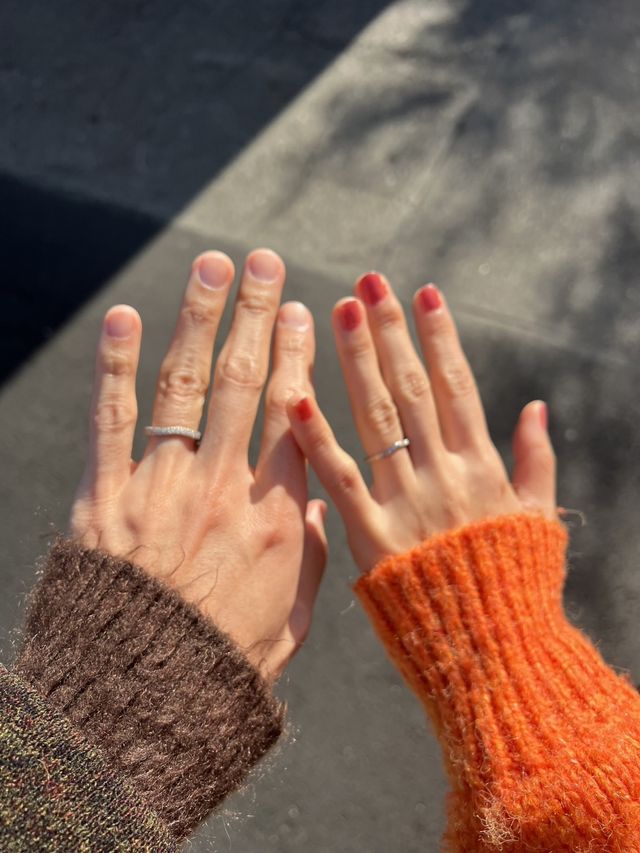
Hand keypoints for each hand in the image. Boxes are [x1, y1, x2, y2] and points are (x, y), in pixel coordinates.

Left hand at [69, 248, 326, 678]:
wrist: (145, 695)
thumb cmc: (226, 659)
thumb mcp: (293, 614)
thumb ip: (309, 549)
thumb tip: (315, 500)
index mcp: (274, 513)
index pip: (293, 413)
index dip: (299, 357)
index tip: (305, 314)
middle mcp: (222, 486)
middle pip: (246, 381)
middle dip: (258, 314)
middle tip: (266, 263)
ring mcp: (162, 484)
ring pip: (187, 383)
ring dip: (200, 318)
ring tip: (213, 265)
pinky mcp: (105, 494)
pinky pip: (112, 418)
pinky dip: (115, 363)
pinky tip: (124, 314)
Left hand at [286, 272, 556, 572]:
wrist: (491, 657)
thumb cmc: (515, 587)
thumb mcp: (539, 520)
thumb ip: (537, 461)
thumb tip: (538, 407)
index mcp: (482, 468)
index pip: (456, 386)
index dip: (439, 337)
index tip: (421, 292)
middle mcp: (443, 475)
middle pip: (412, 389)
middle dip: (389, 332)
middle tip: (367, 283)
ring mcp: (405, 503)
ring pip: (376, 418)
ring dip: (355, 360)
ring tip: (337, 312)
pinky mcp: (370, 537)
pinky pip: (339, 479)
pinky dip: (317, 437)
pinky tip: (296, 394)